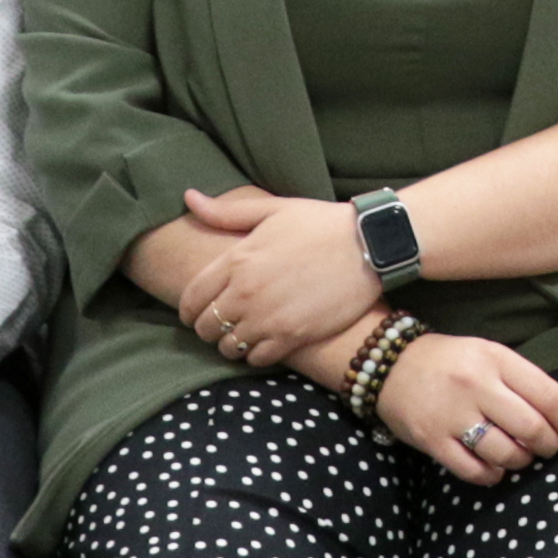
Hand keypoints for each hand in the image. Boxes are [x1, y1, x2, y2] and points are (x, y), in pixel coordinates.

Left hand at [155, 188, 382, 368]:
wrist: (369, 244)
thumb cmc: (320, 223)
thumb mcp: (272, 209)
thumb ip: (226, 211)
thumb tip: (188, 198)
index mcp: (237, 260)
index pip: (192, 297)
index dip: (188, 309)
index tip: (195, 312)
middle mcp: (247, 292)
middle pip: (206, 327)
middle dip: (208, 327)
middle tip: (222, 323)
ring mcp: (270, 317)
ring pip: (229, 347)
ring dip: (231, 343)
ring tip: (242, 334)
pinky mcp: (293, 335)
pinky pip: (257, 359)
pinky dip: (255, 355)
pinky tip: (265, 342)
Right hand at [375, 333, 557, 487]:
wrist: (390, 365)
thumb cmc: (450, 361)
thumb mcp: (488, 354)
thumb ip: (520, 379)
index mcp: (496, 359)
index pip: (547, 394)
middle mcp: (476, 385)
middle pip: (530, 427)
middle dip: (548, 446)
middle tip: (549, 450)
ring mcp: (453, 414)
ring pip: (505, 452)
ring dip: (521, 462)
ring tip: (521, 458)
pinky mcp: (433, 440)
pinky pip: (473, 470)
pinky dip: (492, 476)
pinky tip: (495, 470)